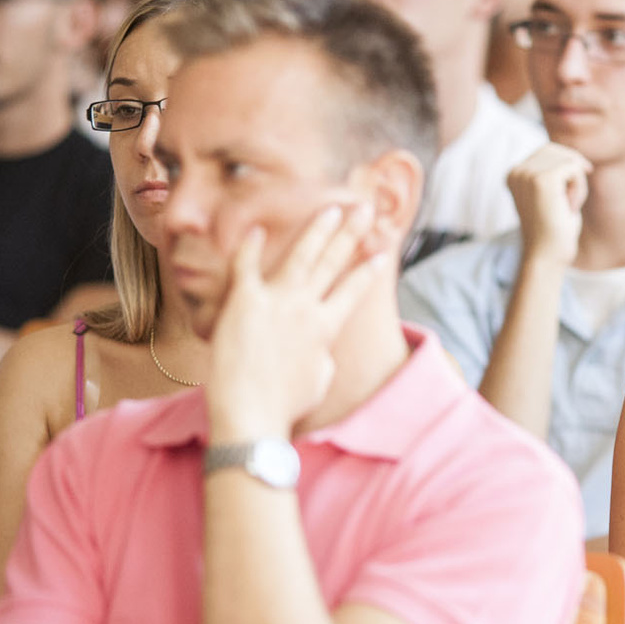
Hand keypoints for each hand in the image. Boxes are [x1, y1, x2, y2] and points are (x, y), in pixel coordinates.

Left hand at [206, 204, 383, 440]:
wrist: (252, 416)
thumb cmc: (285, 406)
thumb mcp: (318, 379)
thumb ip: (321, 352)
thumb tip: (319, 342)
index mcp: (326, 328)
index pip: (354, 290)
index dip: (368, 268)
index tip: (381, 250)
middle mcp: (305, 308)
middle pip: (332, 262)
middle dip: (351, 232)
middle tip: (363, 207)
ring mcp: (275, 302)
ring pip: (301, 255)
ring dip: (317, 229)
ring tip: (330, 208)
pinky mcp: (243, 302)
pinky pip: (246, 266)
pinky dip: (251, 246)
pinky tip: (258, 229)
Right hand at [506, 143, 590, 266]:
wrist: (547, 256)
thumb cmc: (553, 230)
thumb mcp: (550, 196)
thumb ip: (553, 174)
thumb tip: (574, 157)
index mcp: (513, 174)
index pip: (547, 150)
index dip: (567, 166)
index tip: (570, 193)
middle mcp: (516, 171)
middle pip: (558, 152)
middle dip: (572, 176)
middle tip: (567, 205)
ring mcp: (527, 174)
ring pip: (568, 160)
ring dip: (577, 184)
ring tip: (566, 207)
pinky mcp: (542, 180)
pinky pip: (574, 169)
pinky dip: (579, 188)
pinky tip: (569, 208)